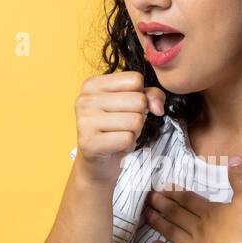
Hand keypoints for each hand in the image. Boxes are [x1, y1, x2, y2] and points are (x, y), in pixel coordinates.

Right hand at [74, 70, 165, 186]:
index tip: (125, 108)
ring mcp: (84, 121)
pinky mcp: (89, 142)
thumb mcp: (134, 105)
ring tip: (119, 135)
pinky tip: (116, 146)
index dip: (140, 96)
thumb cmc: (116, 129)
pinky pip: (127, 138)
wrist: (98, 163)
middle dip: (138, 116)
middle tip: (123, 126)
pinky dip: (128, 145)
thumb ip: (151, 96)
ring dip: (134, 132)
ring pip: (135, 120)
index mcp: (92, 84)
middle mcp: (85, 99)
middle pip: (138, 100)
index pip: (135, 79)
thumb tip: (157, 107)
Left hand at [144, 157, 241, 242]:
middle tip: (148, 198)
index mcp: (210, 213)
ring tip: (147, 216)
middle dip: (162, 204)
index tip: (162, 187)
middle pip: (176, 214)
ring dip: (159, 223)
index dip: (175, 193)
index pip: (189, 200)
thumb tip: (234, 158)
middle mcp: (198, 228)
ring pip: (172, 232)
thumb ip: (239, 180)